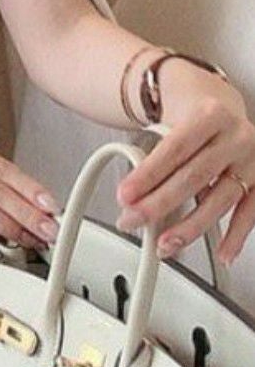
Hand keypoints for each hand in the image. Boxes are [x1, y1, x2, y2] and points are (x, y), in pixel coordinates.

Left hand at [116, 80, 254, 264]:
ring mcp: (252, 161)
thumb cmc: (194, 124)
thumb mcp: (173, 124)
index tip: (125, 196)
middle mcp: (236, 137)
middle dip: (160, 204)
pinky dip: (235, 236)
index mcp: (210, 115)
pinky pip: (250, 213)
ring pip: (221, 199)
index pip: (175, 148)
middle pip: (194, 175)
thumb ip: (156, 155)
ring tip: (166, 243)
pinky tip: (221, 253)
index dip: (148, 174)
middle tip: (133, 220)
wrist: (225, 113)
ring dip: (190, 227)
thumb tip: (133, 198)